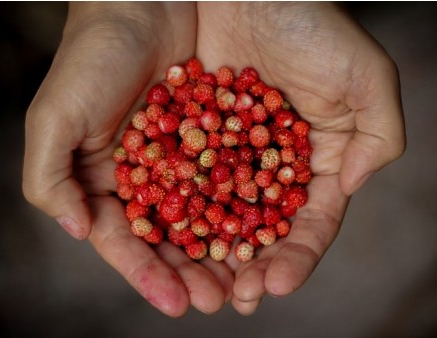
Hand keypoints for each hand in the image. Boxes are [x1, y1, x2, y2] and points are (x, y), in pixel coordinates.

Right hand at [22, 2, 232, 316]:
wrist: (143, 3)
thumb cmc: (91, 56)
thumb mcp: (55, 117)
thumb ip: (51, 179)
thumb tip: (78, 233)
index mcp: (108, 183)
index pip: (129, 242)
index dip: (149, 275)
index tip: (175, 303)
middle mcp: (150, 178)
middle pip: (174, 238)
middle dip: (194, 272)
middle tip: (219, 300)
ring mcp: (188, 159)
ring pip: (209, 215)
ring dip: (225, 250)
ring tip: (247, 281)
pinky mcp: (221, 137)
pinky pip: (238, 178)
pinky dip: (249, 206)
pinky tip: (265, 230)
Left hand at [196, 2, 404, 313]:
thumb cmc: (311, 26)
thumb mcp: (365, 77)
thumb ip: (380, 135)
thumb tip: (353, 184)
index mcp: (316, 161)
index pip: (310, 222)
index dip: (297, 256)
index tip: (275, 283)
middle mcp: (272, 166)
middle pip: (263, 229)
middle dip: (251, 266)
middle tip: (236, 297)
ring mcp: (231, 156)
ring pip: (221, 216)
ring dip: (212, 254)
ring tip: (202, 288)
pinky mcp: (194, 140)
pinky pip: (184, 183)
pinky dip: (178, 213)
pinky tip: (169, 240)